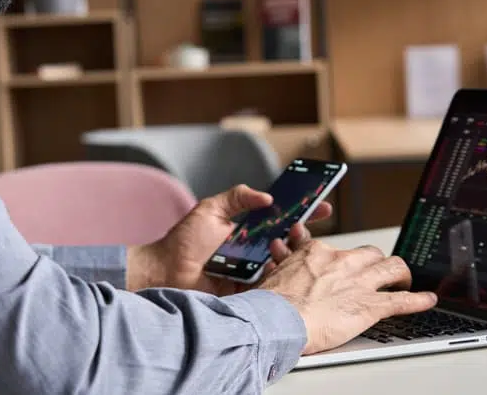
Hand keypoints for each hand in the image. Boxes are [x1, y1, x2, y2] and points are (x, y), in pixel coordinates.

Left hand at [126, 184, 331, 295]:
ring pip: (283, 262)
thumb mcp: (210, 210)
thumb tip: (267, 195)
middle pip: (288, 240)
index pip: (282, 218)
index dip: (303, 212)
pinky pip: (270, 283)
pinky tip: (276, 267)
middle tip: (307, 226)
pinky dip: (276, 275)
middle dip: (303, 233)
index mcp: (248, 229)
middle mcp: (254, 249)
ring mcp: (253, 270)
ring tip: (284, 245)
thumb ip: (237, 197)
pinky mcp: (248, 291)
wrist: (164, 272)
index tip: (322, 205)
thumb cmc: (183, 241)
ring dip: (290, 253)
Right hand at [258, 241, 437, 354]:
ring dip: (401, 274)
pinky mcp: (370, 305)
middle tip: (377, 272)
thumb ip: (285, 258)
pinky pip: (402, 300)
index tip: (347, 265)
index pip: (340, 249)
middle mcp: (343, 262)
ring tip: (404, 280)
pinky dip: (418, 300)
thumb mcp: (275, 271)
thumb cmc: (272, 301)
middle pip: (371, 254)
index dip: (346, 259)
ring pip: (392, 268)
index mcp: (319, 253)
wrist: (277, 318)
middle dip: (377, 263)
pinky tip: (427, 299)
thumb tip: (281, 248)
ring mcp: (359, 282)